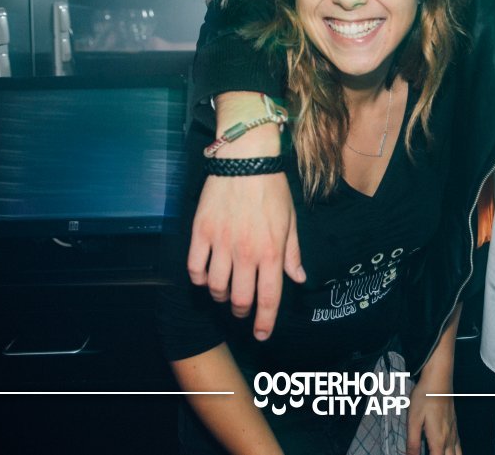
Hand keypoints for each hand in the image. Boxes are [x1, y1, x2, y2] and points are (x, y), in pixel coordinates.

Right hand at [186, 172, 304, 339]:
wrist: (245, 159)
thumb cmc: (272, 189)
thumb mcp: (290, 221)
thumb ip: (292, 253)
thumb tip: (298, 278)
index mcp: (272, 252)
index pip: (269, 298)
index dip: (265, 322)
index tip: (261, 334)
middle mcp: (246, 253)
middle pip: (240, 299)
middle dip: (241, 311)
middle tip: (242, 309)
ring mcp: (221, 243)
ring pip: (216, 288)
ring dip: (221, 296)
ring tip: (226, 291)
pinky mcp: (201, 232)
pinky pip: (195, 268)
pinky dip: (200, 278)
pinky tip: (207, 275)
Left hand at [407, 374, 460, 454]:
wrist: (439, 379)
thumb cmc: (425, 397)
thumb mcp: (413, 420)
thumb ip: (412, 443)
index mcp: (438, 440)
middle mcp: (449, 439)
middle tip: (432, 454)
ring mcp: (454, 432)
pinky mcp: (455, 426)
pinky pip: (459, 447)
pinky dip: (456, 454)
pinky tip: (451, 453)